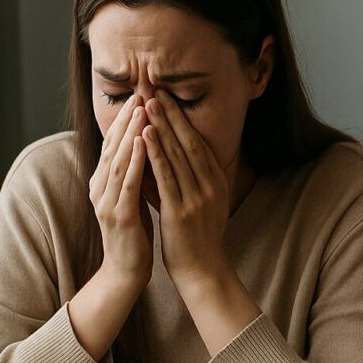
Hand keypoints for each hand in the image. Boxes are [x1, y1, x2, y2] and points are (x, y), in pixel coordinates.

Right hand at [89, 93, 153, 289]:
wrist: (126, 270)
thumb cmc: (135, 231)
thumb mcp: (134, 196)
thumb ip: (134, 173)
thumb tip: (145, 145)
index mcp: (103, 182)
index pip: (113, 144)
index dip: (124, 120)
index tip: (139, 96)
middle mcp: (99, 187)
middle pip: (112, 146)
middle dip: (126, 119)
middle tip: (139, 93)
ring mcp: (105, 201)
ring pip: (117, 159)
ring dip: (129, 133)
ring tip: (141, 110)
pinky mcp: (117, 214)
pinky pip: (126, 182)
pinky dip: (133, 160)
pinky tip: (140, 143)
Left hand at [142, 90, 230, 289]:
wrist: (202, 270)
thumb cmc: (197, 238)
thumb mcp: (201, 204)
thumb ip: (187, 181)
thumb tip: (167, 157)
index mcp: (217, 182)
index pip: (199, 144)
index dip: (183, 121)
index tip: (168, 100)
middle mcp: (210, 186)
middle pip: (189, 143)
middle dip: (171, 116)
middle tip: (156, 92)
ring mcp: (197, 198)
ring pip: (178, 155)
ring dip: (162, 127)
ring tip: (148, 105)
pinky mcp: (181, 210)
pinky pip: (166, 176)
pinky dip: (156, 153)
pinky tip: (146, 136)